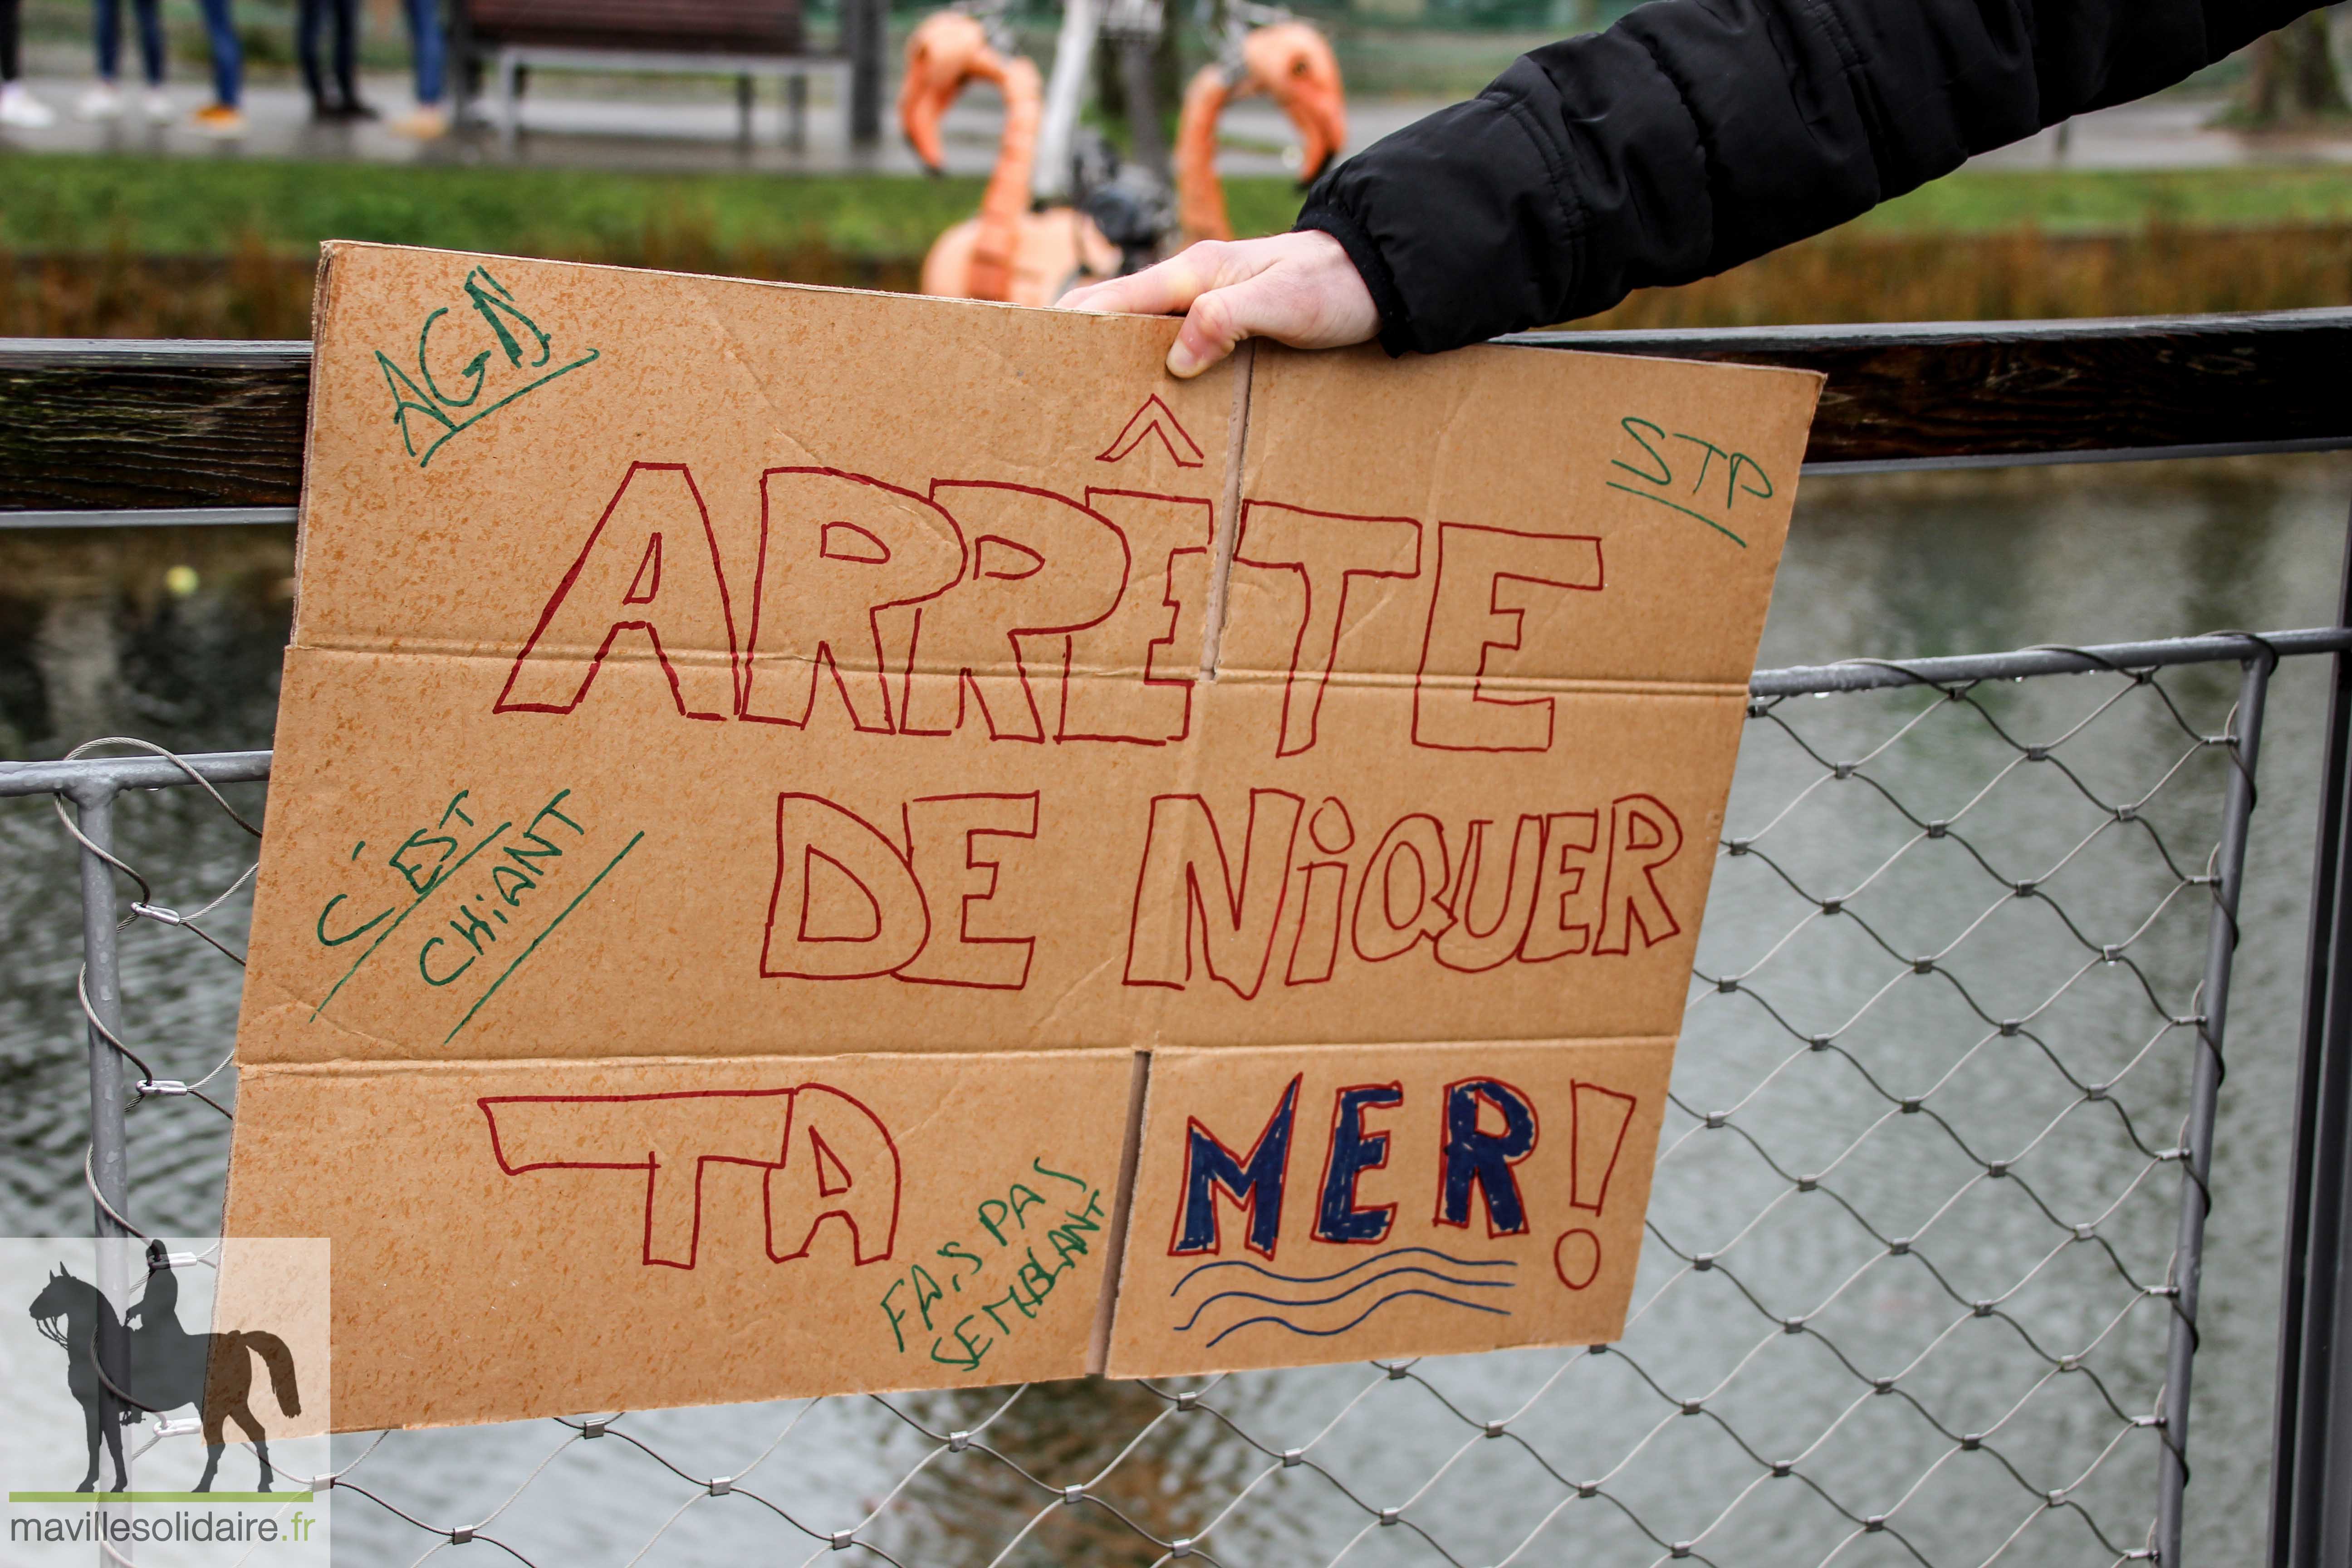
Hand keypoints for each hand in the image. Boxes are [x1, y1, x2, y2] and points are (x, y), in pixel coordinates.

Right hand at [1058, 231, 1379, 377]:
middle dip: (1084, 351)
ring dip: (1121, 367)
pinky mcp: (1228, 326)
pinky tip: (1155, 406)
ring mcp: (1209, 305)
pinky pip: (1180, 350)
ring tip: (1093, 412)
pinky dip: (1158, 374)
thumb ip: (1228, 320)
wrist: (1381, 275)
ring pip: (1147, 337)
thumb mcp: (1284, 305)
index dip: (1070, 326)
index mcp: (1194, 272)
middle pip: (1118, 318)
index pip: (1111, 298)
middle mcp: (1193, 286)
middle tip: (1054, 399)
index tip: (1036, 360)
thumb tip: (1176, 358)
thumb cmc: (1336, 285)